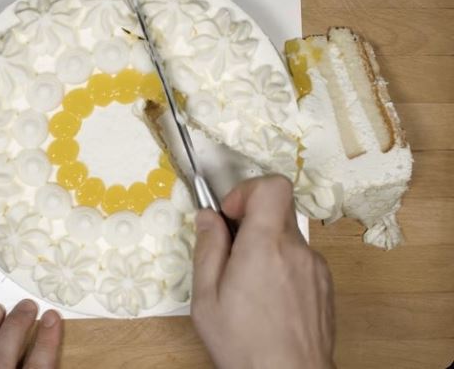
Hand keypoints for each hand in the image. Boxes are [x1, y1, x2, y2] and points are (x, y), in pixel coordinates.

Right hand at [191, 175, 335, 368]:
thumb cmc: (244, 344)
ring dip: (265, 246)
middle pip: (276, 209)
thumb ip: (207, 248)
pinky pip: (299, 257)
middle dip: (250, 221)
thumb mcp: (206, 298)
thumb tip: (208, 218)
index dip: (248, 190)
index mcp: (265, 245)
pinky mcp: (324, 283)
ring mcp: (315, 266)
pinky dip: (281, 265)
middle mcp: (297, 249)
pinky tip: (268, 298)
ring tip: (249, 285)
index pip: (273, 186)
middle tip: (232, 252)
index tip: (230, 214)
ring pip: (286, 235)